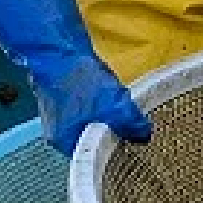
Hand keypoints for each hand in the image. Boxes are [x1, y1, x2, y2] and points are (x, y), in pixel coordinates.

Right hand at [0, 0, 152, 154]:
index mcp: (65, 140)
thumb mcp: (114, 106)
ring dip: (108, 107)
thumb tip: (144, 136)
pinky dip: (100, 95)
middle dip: (114, 122)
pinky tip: (105, 83)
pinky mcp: (63, 96)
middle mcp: (58, 131)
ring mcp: (58, 113)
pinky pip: (87, 103)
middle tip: (126, 111)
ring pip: (93, 117)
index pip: (96, 154)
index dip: (116, 144)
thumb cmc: (79, 82)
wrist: (57, 49)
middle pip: (95, 135)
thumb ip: (131, 124)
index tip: (132, 134)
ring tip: (115, 94)